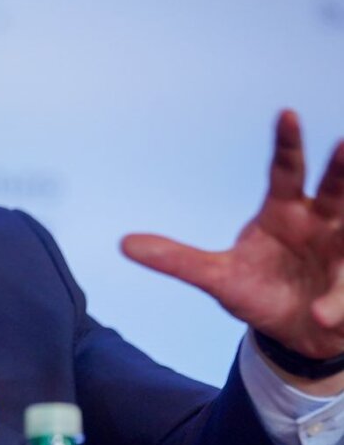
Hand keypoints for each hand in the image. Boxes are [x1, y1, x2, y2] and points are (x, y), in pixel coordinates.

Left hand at [121, 111, 343, 384]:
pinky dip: (335, 304)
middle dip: (341, 168)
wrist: (292, 332)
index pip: (286, 170)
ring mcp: (341, 252)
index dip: (287, 143)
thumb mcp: (215, 278)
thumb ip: (175, 260)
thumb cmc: (258, 292)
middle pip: (335, 189)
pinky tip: (321, 315)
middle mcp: (319, 223)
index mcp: (285, 210)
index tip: (286, 112)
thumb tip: (123, 244)